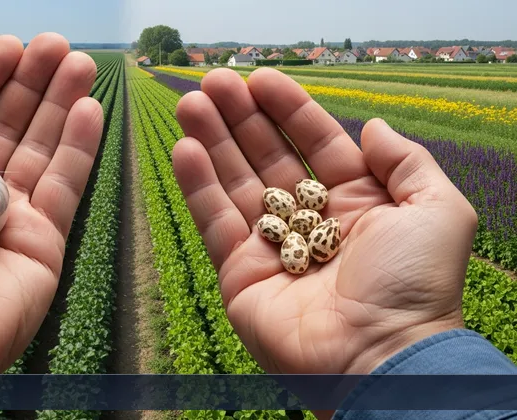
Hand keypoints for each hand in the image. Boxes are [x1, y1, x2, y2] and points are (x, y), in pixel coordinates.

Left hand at [0, 33, 102, 375]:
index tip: (8, 45)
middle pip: (9, 127)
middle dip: (31, 84)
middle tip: (53, 44)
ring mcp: (10, 219)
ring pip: (42, 149)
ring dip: (62, 105)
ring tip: (78, 62)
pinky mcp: (43, 243)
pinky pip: (65, 187)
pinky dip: (79, 148)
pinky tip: (89, 109)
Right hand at [172, 68, 476, 375]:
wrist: (379, 358)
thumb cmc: (415, 286)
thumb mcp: (437, 210)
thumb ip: (407, 161)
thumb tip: (371, 126)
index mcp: (357, 203)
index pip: (316, 143)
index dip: (289, 109)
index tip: (260, 79)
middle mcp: (311, 221)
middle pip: (268, 158)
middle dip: (241, 118)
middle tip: (214, 82)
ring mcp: (272, 247)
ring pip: (235, 183)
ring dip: (212, 141)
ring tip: (191, 103)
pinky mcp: (240, 272)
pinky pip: (215, 222)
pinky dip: (198, 185)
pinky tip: (185, 148)